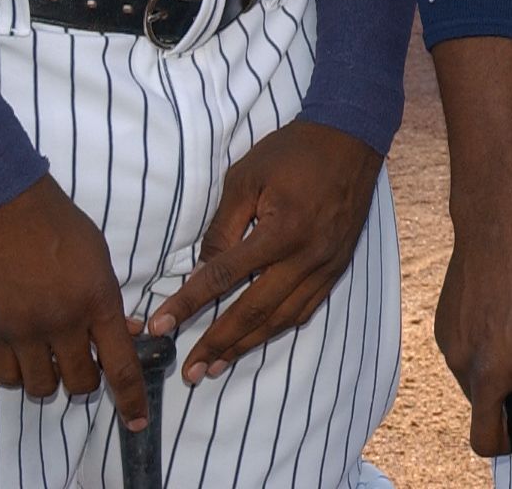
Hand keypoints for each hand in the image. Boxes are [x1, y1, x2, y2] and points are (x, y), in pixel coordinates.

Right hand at [0, 175, 150, 428]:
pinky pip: (6, 377)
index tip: (137, 421)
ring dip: (50, 378)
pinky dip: (17, 374)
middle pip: (81, 384)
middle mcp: (62, 322)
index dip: (131, 401)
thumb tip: (126, 333)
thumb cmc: (55, 221)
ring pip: (42, 387)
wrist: (0, 200)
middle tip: (80, 361)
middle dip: (86, 380)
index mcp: (97, 300)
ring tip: (48, 355)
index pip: (121, 367)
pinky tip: (21, 354)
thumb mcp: (97, 255)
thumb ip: (109, 300)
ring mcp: (22, 330)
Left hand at [147, 120, 381, 381]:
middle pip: (254, 311)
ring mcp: (326, 266)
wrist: (351, 140)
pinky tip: (256, 339)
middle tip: (189, 370)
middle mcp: (306, 256)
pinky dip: (277, 328)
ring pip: (281, 318)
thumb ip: (222, 228)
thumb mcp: (245, 178)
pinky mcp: (337, 268)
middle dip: (217, 343)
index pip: (224, 275)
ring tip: (215, 366)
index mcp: (280, 230)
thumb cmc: (292, 153)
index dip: (189, 303)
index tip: (160, 326)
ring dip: (246, 345)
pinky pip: (305, 309)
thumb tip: (203, 271)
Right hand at [434, 179, 511, 456]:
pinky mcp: (444, 341)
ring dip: (498, 395)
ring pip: (477, 402)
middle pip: (487, 441)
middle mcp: (487, 370)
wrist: (497, 230)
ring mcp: (460, 357)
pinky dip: (484, 366)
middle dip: (511, 445)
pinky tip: (499, 332)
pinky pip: (465, 371)